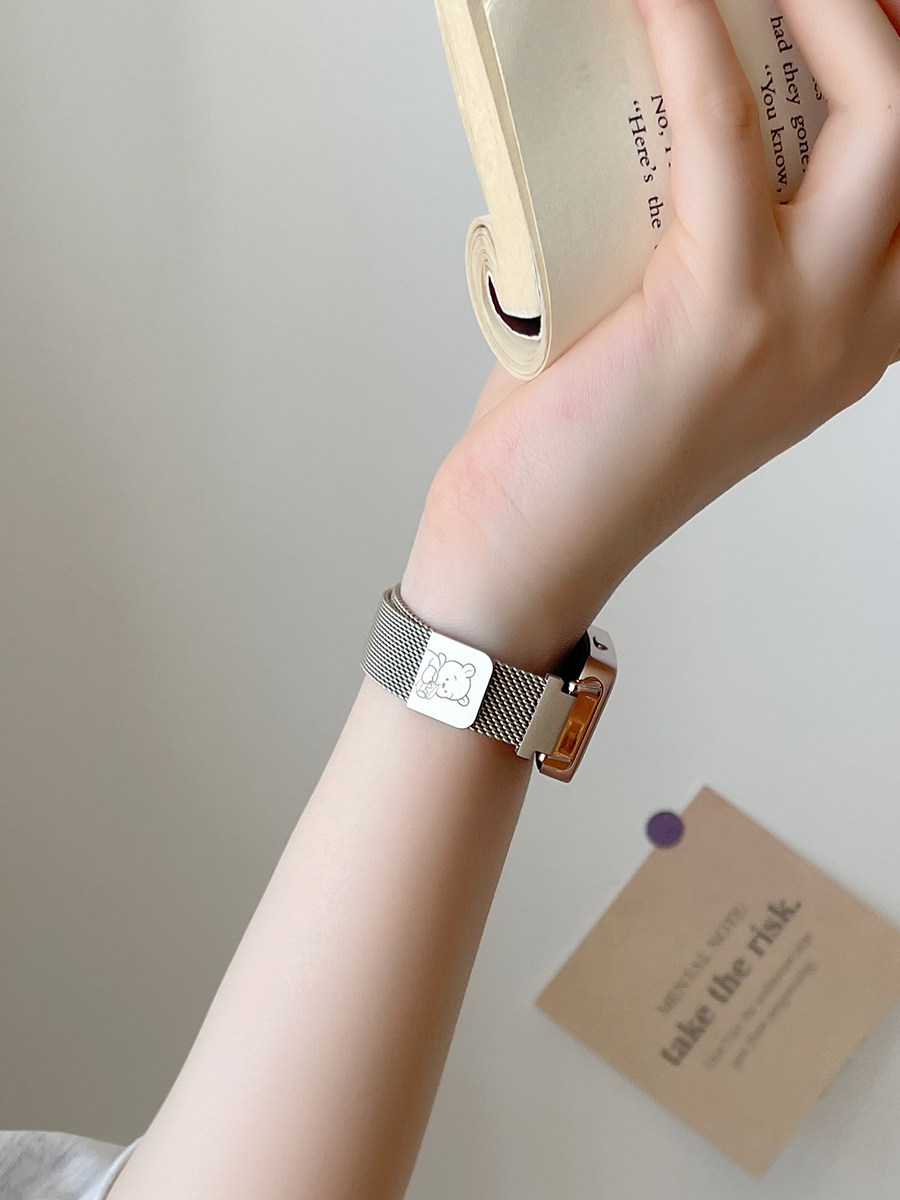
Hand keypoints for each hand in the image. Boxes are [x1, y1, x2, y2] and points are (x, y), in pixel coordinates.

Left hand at [403, 0, 899, 673]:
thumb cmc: (580, 442)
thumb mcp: (675, 326)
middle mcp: (855, 329)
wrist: (529, 550)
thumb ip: (703, 233)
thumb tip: (664, 103)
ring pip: (883, 114)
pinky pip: (726, 140)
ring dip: (822, 6)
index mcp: (853, 329)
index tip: (846, 10)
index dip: (890, 62)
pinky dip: (696, 43)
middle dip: (878, 20)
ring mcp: (802, 326)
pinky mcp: (720, 319)